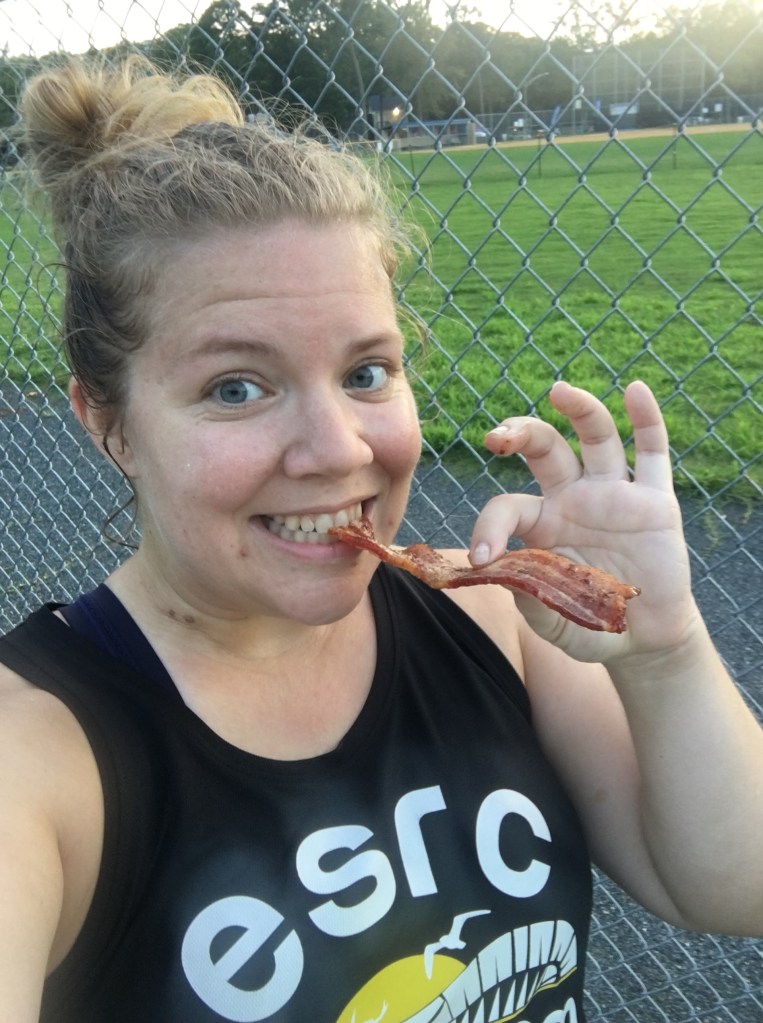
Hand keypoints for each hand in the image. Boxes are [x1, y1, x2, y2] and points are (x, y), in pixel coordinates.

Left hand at [470, 380, 701, 662]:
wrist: (645, 637)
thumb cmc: (591, 626)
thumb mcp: (554, 622)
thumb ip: (530, 601)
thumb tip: (506, 575)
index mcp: (540, 525)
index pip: (508, 507)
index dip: (490, 527)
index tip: (480, 557)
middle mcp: (573, 498)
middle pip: (544, 449)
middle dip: (521, 434)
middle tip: (498, 435)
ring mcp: (614, 494)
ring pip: (595, 438)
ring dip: (579, 410)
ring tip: (559, 390)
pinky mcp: (654, 501)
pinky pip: (652, 453)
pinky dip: (647, 420)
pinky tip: (636, 391)